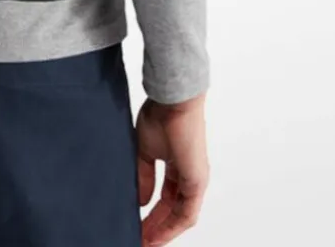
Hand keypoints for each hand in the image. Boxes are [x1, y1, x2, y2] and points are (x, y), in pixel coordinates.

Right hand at [136, 93, 208, 244]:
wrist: (173, 101)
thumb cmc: (161, 115)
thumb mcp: (145, 151)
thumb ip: (144, 176)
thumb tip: (141, 201)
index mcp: (177, 165)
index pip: (165, 197)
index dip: (152, 214)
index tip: (137, 225)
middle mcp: (189, 176)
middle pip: (173, 210)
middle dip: (156, 227)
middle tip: (140, 239)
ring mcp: (195, 180)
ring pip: (181, 215)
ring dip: (163, 231)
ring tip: (146, 243)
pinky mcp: (197, 181)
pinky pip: (186, 213)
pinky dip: (172, 227)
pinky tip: (158, 235)